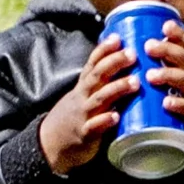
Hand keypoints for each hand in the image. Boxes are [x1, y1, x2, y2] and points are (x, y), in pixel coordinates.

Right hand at [35, 38, 141, 174]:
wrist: (49, 145)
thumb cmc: (72, 118)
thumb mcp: (81, 97)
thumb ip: (99, 86)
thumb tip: (125, 70)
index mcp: (83, 87)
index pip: (92, 63)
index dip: (104, 50)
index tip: (118, 38)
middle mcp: (82, 97)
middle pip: (97, 75)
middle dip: (114, 63)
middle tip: (132, 54)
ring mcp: (82, 115)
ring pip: (99, 98)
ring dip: (117, 89)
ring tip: (135, 82)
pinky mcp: (84, 134)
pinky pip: (94, 127)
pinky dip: (104, 120)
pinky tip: (116, 116)